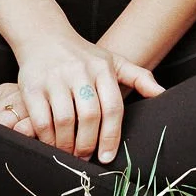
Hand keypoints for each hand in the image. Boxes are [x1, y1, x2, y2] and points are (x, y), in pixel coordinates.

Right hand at [13, 33, 164, 162]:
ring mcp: (55, 79)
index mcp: (103, 68)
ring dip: (67, 144)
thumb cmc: (83, 56)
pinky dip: (47, 137)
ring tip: (69, 154)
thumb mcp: (113, 61)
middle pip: (90, 116)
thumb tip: (162, 94)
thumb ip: (139, 77)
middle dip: (88, 143)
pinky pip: (41, 119)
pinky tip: (51, 143)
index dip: (111, 136)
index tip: (106, 157)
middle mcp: (80, 72)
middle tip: (85, 158)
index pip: (113, 107)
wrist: (44, 36)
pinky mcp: (32, 87)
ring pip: (65, 120)